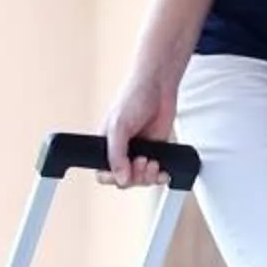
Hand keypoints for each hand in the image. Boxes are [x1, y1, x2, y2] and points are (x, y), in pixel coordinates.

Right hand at [100, 68, 178, 189]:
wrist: (159, 86)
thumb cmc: (134, 98)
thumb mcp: (119, 126)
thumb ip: (116, 154)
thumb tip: (120, 178)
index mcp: (106, 146)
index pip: (103, 174)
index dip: (113, 178)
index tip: (125, 173)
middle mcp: (122, 151)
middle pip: (124, 180)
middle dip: (135, 176)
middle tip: (142, 160)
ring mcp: (140, 151)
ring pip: (141, 179)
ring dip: (148, 176)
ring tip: (153, 162)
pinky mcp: (157, 150)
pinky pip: (156, 172)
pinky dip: (160, 176)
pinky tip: (163, 171)